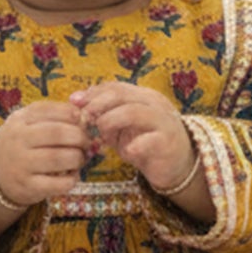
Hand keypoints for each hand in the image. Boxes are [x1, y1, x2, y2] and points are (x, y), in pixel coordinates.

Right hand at [0, 101, 90, 208]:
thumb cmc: (23, 145)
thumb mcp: (28, 124)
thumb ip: (53, 117)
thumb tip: (84, 117)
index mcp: (19, 120)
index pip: (49, 110)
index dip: (72, 114)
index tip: (82, 121)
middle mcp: (17, 139)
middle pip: (57, 133)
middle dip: (79, 137)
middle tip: (86, 142)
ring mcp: (21, 164)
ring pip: (58, 158)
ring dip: (78, 158)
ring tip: (79, 159)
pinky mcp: (27, 186)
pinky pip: (57, 183)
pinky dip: (71, 179)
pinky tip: (72, 176)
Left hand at [71, 82, 194, 192]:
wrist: (177, 165)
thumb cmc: (146, 143)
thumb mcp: (122, 127)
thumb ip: (104, 115)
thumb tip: (77, 102)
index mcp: (142, 96)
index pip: (115, 87)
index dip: (93, 92)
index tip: (74, 102)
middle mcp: (154, 104)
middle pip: (122, 95)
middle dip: (98, 104)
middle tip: (85, 116)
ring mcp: (163, 121)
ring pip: (133, 112)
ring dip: (111, 121)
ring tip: (102, 133)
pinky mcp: (168, 142)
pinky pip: (149, 140)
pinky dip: (134, 145)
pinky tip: (125, 152)